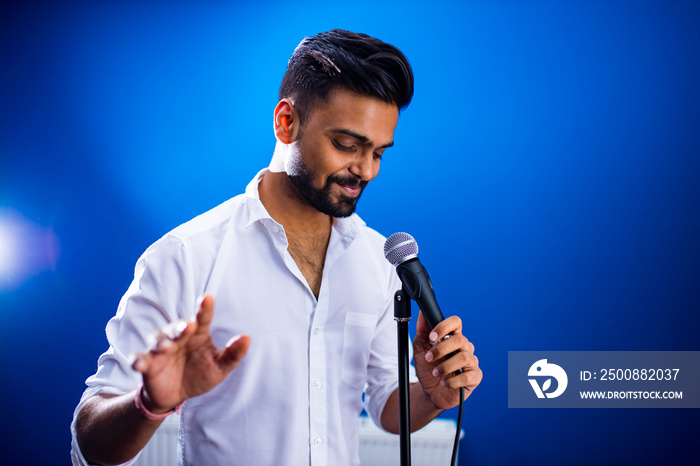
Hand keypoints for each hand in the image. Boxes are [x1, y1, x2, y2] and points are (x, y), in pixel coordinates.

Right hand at [131, 295, 250, 412]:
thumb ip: (233, 354)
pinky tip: (138, 362)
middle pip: (177, 327)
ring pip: (157, 339)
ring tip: (167, 347)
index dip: (204, 308)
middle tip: (188, 326)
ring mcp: (161, 350)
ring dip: (161, 342)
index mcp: (198, 335)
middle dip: (181, 326)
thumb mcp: (220, 367)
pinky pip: (139, 359)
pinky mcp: (147, 364)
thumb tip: (247, 338)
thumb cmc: (201, 374)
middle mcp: (178, 338)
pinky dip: (137, 359)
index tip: (207, 297)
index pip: (202, 318)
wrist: (177, 395)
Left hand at [412, 311, 481, 409]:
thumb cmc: (428, 369)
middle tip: (429, 358)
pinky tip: (444, 382)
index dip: (444, 327)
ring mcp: (471, 362)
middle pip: (460, 340)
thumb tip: (422, 313)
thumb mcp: (420, 348)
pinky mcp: (475, 377)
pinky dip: (453, 380)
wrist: (429, 392)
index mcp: (452, 338)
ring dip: (446, 366)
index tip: (432, 336)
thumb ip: (422, 331)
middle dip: (441, 349)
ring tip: (435, 372)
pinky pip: (468, 376)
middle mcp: (464, 348)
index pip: (456, 323)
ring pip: (464, 357)